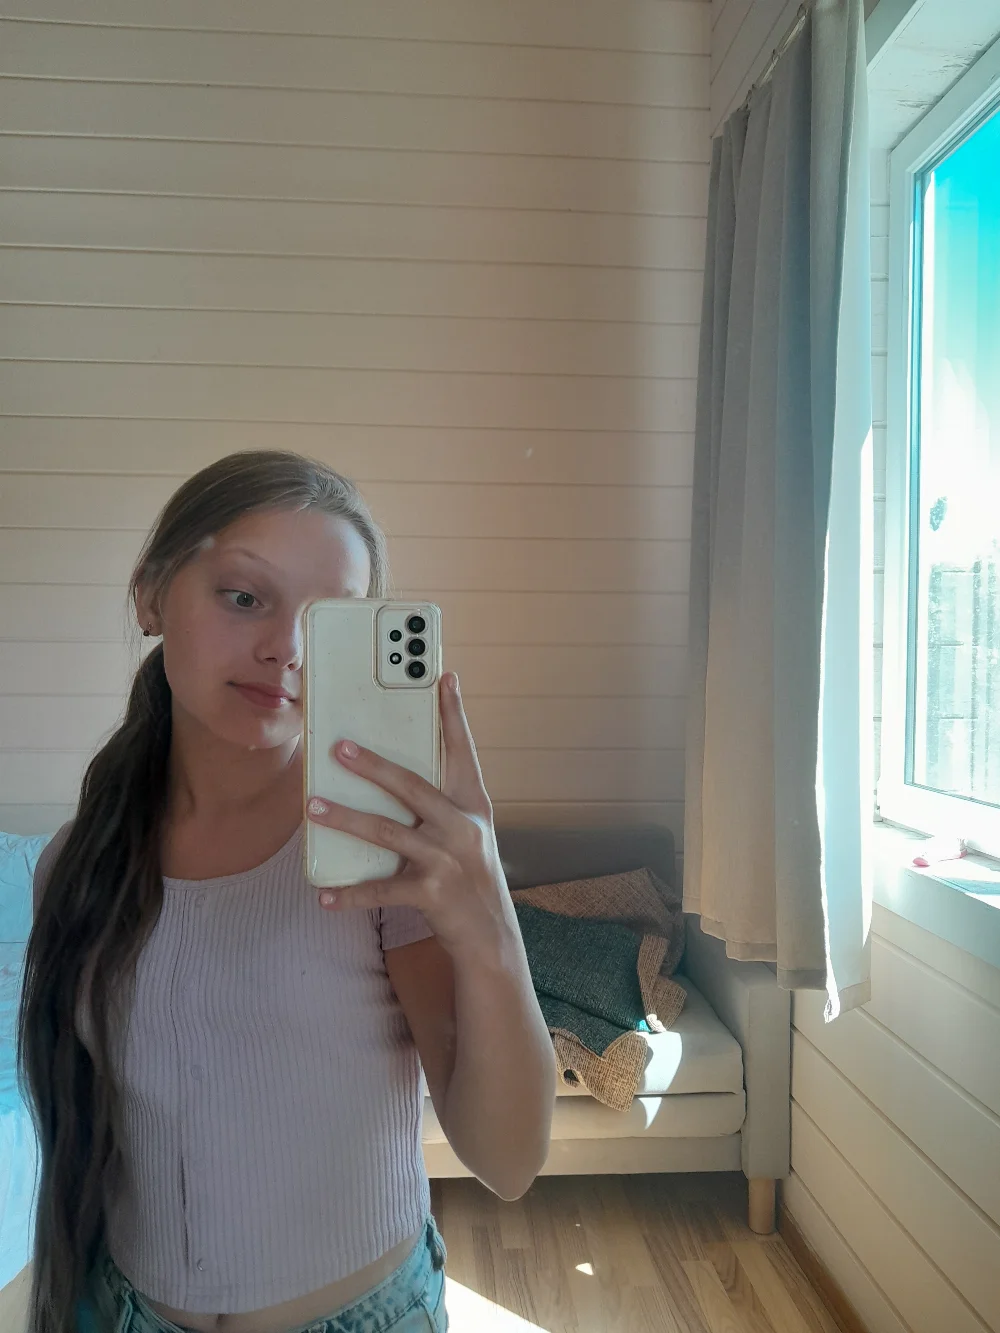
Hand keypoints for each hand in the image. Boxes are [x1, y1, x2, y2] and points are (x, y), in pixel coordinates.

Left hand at [305, 671, 516, 961]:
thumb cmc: (470, 876)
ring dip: (346, 818)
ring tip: (313, 807)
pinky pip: (381, 889)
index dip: (453, 714)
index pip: (463, 750)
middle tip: (338, 747)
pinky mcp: (432, 893)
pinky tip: (324, 895)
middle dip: (373, 765)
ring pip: (387, 832)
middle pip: (412, 785)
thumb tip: (388, 776)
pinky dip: (350, 895)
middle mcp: (463, 826)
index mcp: (473, 805)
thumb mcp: (467, 834)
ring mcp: (447, 860)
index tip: (443, 677)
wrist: (491, 935)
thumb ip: (439, 806)